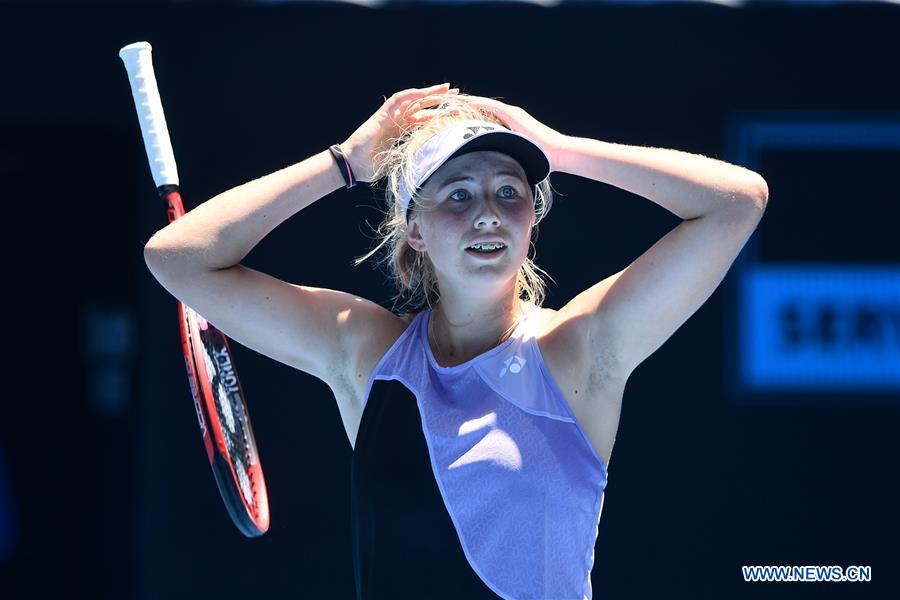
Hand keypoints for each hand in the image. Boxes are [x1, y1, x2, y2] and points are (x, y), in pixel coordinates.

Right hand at [341, 84, 458, 182]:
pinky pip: (396, 100)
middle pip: (422, 106)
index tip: (455, 111)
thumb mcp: (399, 163)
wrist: (353, 165)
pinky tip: (422, 91)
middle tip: (457, 94)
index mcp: (402, 131)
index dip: (439, 114)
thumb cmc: (372, 168)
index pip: (424, 119)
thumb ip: (412, 161)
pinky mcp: (381, 115)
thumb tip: (432, 168)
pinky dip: (410, 95)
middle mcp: (397, 121)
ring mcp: (390, 116)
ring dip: (428, 93)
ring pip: (412, 100)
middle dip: (439, 100)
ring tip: (445, 88)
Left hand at [424, 95, 566, 172]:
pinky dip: (474, 104)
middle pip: (475, 107)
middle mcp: (505, 114)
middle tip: (437, 106)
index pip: (477, 116)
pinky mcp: (513, 114)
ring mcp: (510, 112)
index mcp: (503, 123)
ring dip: (463, 102)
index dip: (459, 114)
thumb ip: (498, 156)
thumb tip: (484, 169)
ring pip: (479, 104)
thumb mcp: (511, 157)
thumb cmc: (536, 159)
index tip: (441, 117)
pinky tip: (460, 103)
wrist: (556, 153)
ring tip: (441, 102)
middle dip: (456, 106)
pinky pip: (489, 107)